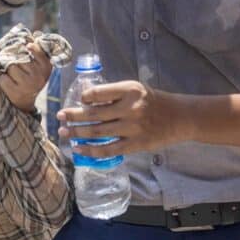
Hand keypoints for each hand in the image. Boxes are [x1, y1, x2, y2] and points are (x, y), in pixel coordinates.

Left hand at [0, 43, 52, 112]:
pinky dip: (2, 79)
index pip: (38, 52)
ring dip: (7, 69)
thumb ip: (37, 49)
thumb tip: (36, 33)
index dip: (32, 48)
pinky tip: (8, 82)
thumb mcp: (38, 64)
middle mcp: (39, 76)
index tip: (28, 45)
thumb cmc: (30, 76)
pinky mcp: (16, 92)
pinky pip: (3, 78)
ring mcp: (28, 85)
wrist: (25, 99)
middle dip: (13, 57)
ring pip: (11, 66)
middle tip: (12, 61)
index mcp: (46, 67)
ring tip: (12, 74)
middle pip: (20, 57)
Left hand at [57, 81, 185, 157]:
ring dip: (77, 133)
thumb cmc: (153, 101)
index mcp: (129, 90)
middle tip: (59, 116)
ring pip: (97, 132)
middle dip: (73, 116)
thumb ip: (113, 94)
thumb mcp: (135, 89)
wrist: (180, 117)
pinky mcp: (135, 144)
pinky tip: (79, 149)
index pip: (97, 93)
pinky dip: (91, 150)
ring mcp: (132, 128)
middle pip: (94, 114)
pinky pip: (108, 149)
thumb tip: (85, 101)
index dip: (84, 98)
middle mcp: (130, 108)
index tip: (77, 101)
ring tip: (64, 133)